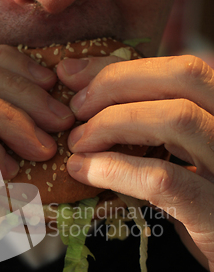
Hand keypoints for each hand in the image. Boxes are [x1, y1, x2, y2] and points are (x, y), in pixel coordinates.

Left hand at [57, 54, 213, 271]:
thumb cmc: (199, 205)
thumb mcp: (180, 159)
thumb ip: (151, 129)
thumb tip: (88, 98)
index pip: (181, 69)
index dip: (120, 66)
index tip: (71, 74)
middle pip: (184, 77)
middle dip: (117, 84)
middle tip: (76, 108)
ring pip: (177, 119)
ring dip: (113, 124)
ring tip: (78, 142)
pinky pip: (162, 179)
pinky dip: (115, 169)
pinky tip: (84, 170)